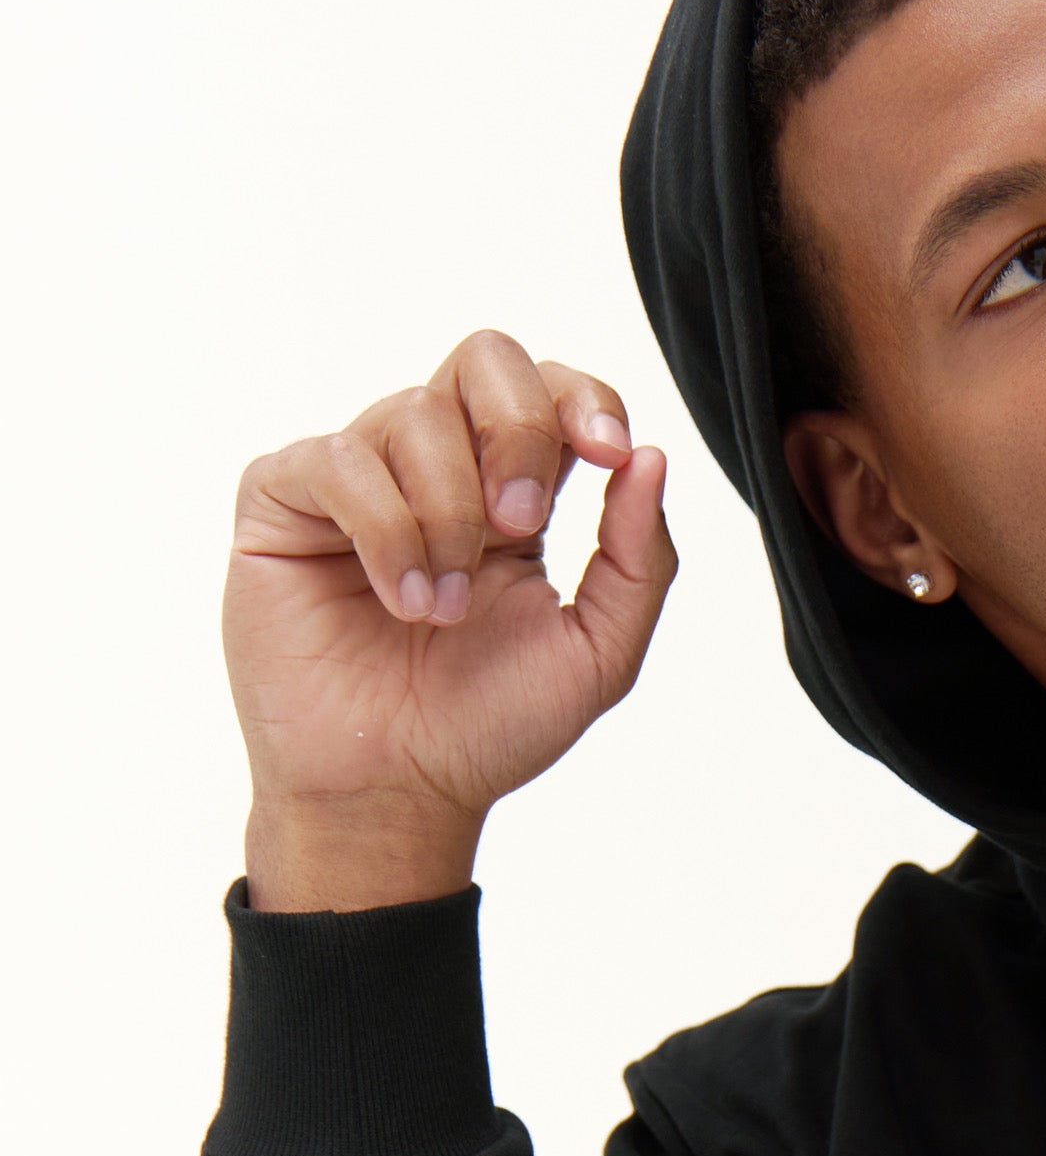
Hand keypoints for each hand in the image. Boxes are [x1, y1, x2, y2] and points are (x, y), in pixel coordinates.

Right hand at [227, 330, 678, 910]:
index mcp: (514, 494)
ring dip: (446, 516)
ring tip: (442, 610)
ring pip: (412, 414)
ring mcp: (357, 480)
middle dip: (516, 430)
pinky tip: (400, 599)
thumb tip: (650, 457)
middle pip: (483, 360)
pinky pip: (336, 460)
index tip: (606, 452)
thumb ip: (638, 560)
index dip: (582, 398)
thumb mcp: (596, 654)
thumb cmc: (485, 730)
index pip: (549, 390)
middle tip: (518, 526)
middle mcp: (436, 471)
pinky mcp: (284, 503)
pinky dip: (383, 527)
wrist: (395, 795)